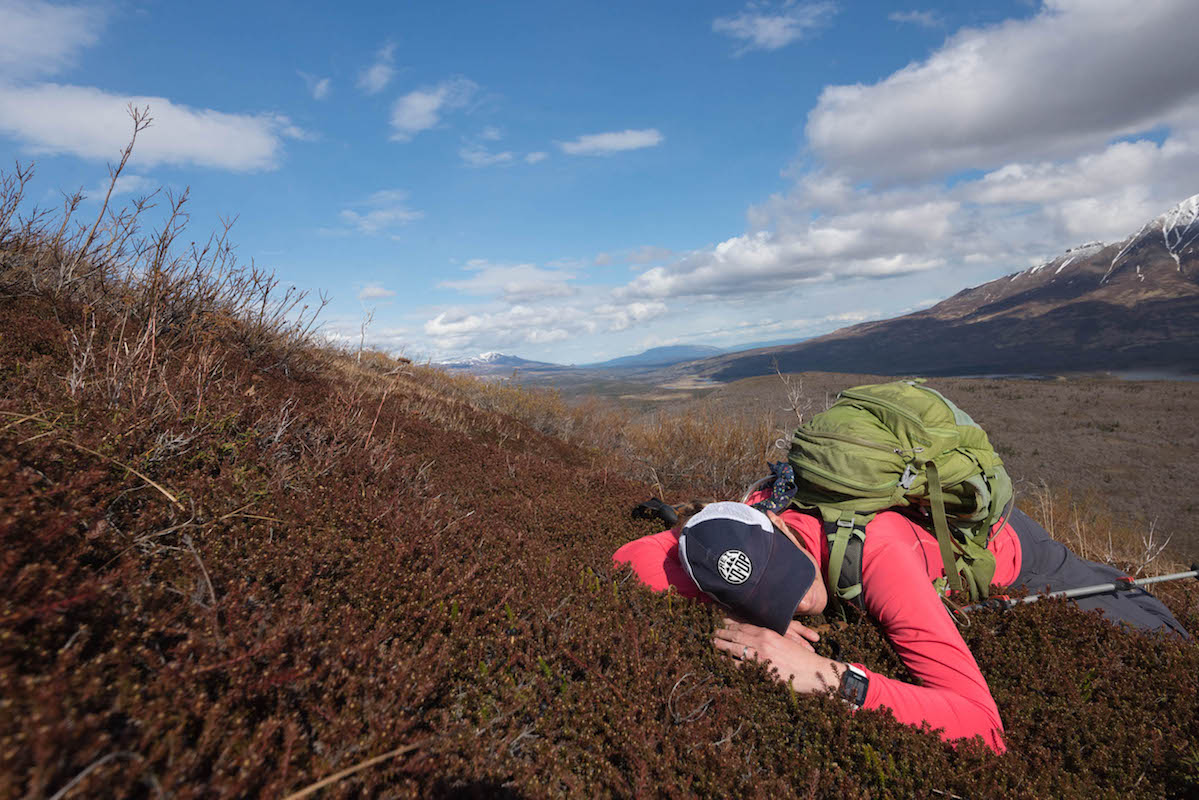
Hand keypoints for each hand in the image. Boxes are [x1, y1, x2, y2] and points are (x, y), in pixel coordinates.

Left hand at [714, 618, 843, 694]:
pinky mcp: (760, 671)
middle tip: (713, 632)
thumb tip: (759, 637)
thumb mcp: (786, 641)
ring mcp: (760, 657)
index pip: (745, 626)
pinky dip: (730, 662)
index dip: (732, 624)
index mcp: (769, 633)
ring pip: (735, 648)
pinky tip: (723, 661)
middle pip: (736, 635)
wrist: (814, 672)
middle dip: (723, 633)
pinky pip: (740, 666)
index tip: (723, 622)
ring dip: (722, 645)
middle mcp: (762, 642)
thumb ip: (771, 638)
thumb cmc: (803, 657)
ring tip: (713, 643)